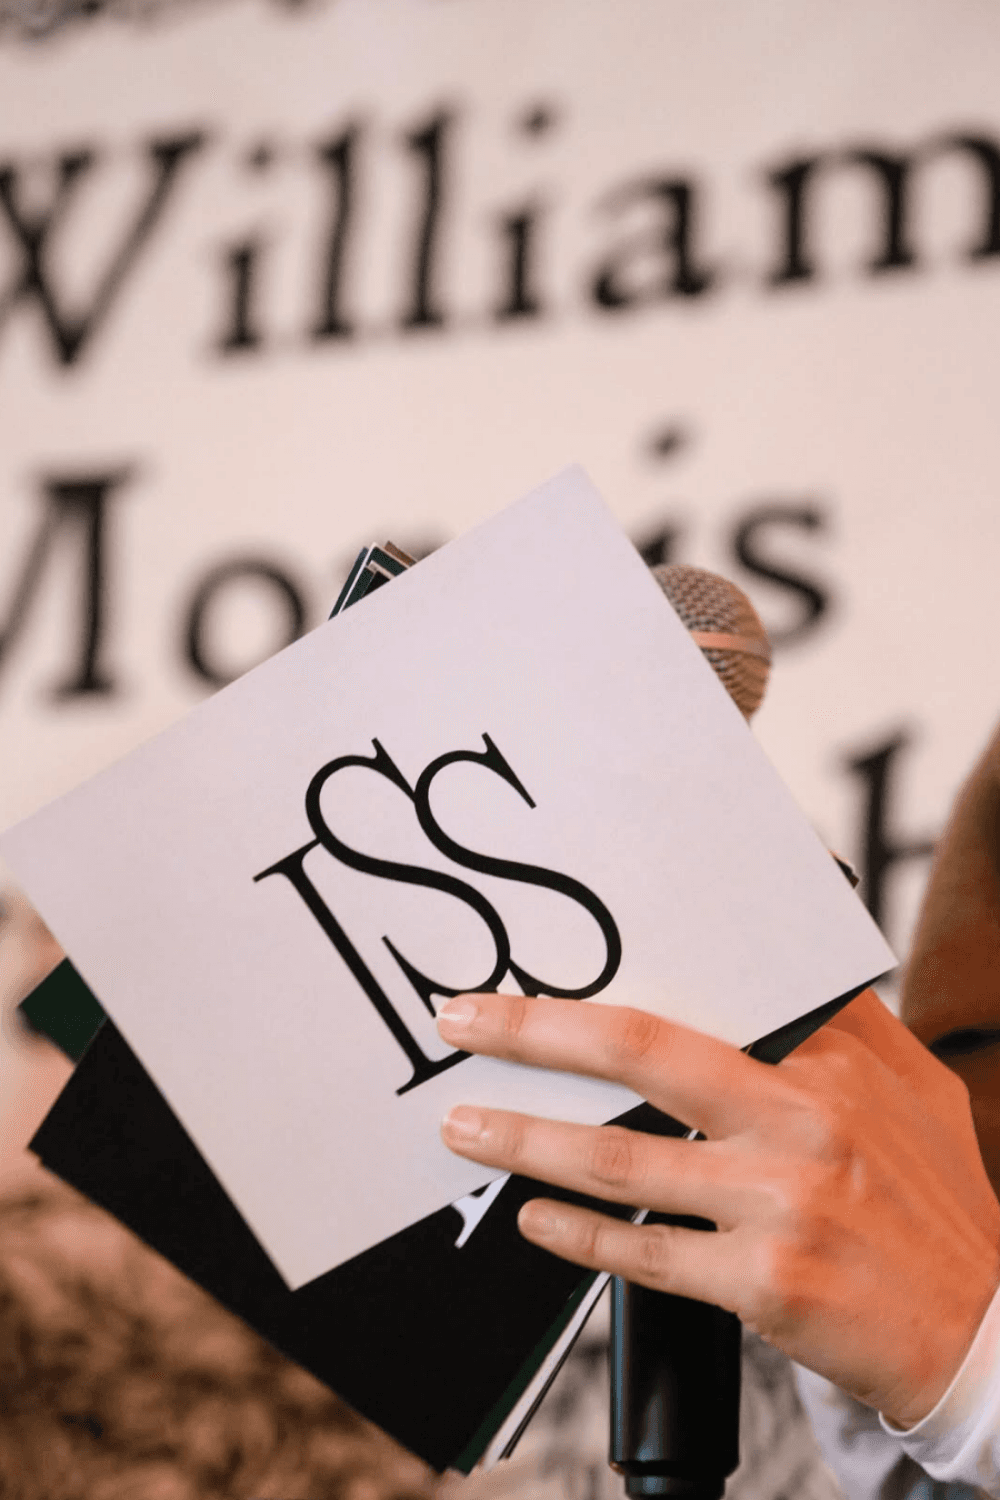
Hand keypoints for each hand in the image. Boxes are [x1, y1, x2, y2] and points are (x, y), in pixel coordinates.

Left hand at [437, 988, 999, 1428]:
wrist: (988, 1329)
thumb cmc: (937, 1201)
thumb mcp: (912, 1088)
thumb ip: (844, 1025)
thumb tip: (783, 964)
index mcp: (834, 1056)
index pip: (709, 985)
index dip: (616, 967)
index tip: (539, 959)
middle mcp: (806, 1116)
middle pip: (639, 1049)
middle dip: (534, 1029)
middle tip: (461, 1020)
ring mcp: (783, 1201)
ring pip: (620, 1158)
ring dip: (524, 1137)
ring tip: (464, 1125)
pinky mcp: (766, 1284)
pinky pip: (644, 1253)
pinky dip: (576, 1234)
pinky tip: (532, 1216)